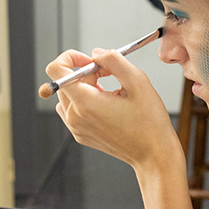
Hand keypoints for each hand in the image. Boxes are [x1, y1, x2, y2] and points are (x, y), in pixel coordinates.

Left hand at [45, 48, 181, 169]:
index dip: (71, 57)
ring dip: (85, 86)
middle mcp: (74, 117)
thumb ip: (113, 60)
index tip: (90, 60)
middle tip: (110, 74)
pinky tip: (106, 104)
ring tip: (109, 92)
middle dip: (85, 71)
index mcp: (85, 103)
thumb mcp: (137, 81)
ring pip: (67, 94)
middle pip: (63, 80)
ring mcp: (75, 128)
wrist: (153, 154)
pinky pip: (72, 109)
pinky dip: (85, 100)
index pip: (55, 70)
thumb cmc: (149, 122)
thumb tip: (96, 53)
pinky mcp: (80, 134)